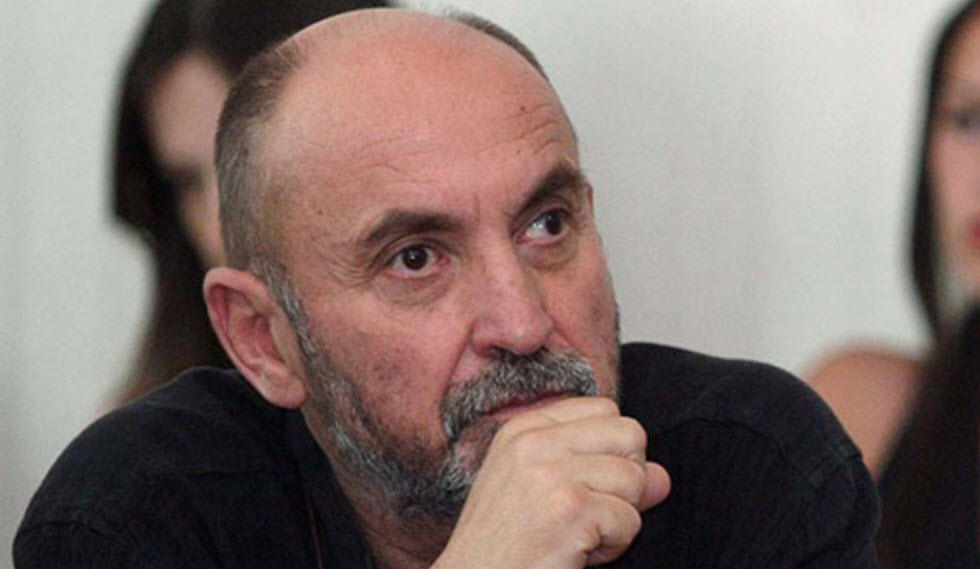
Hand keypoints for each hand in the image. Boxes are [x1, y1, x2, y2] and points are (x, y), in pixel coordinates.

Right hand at [431, 397, 670, 568]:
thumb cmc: (504, 547)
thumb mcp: (542, 494)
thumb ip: (600, 470)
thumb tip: (662, 477)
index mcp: (523, 429)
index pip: (604, 409)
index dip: (611, 452)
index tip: (582, 486)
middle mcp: (534, 442)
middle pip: (630, 434)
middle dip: (625, 479)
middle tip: (589, 513)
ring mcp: (551, 473)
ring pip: (636, 479)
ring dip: (619, 518)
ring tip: (577, 535)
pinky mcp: (570, 509)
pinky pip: (630, 520)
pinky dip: (613, 546)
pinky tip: (576, 553)